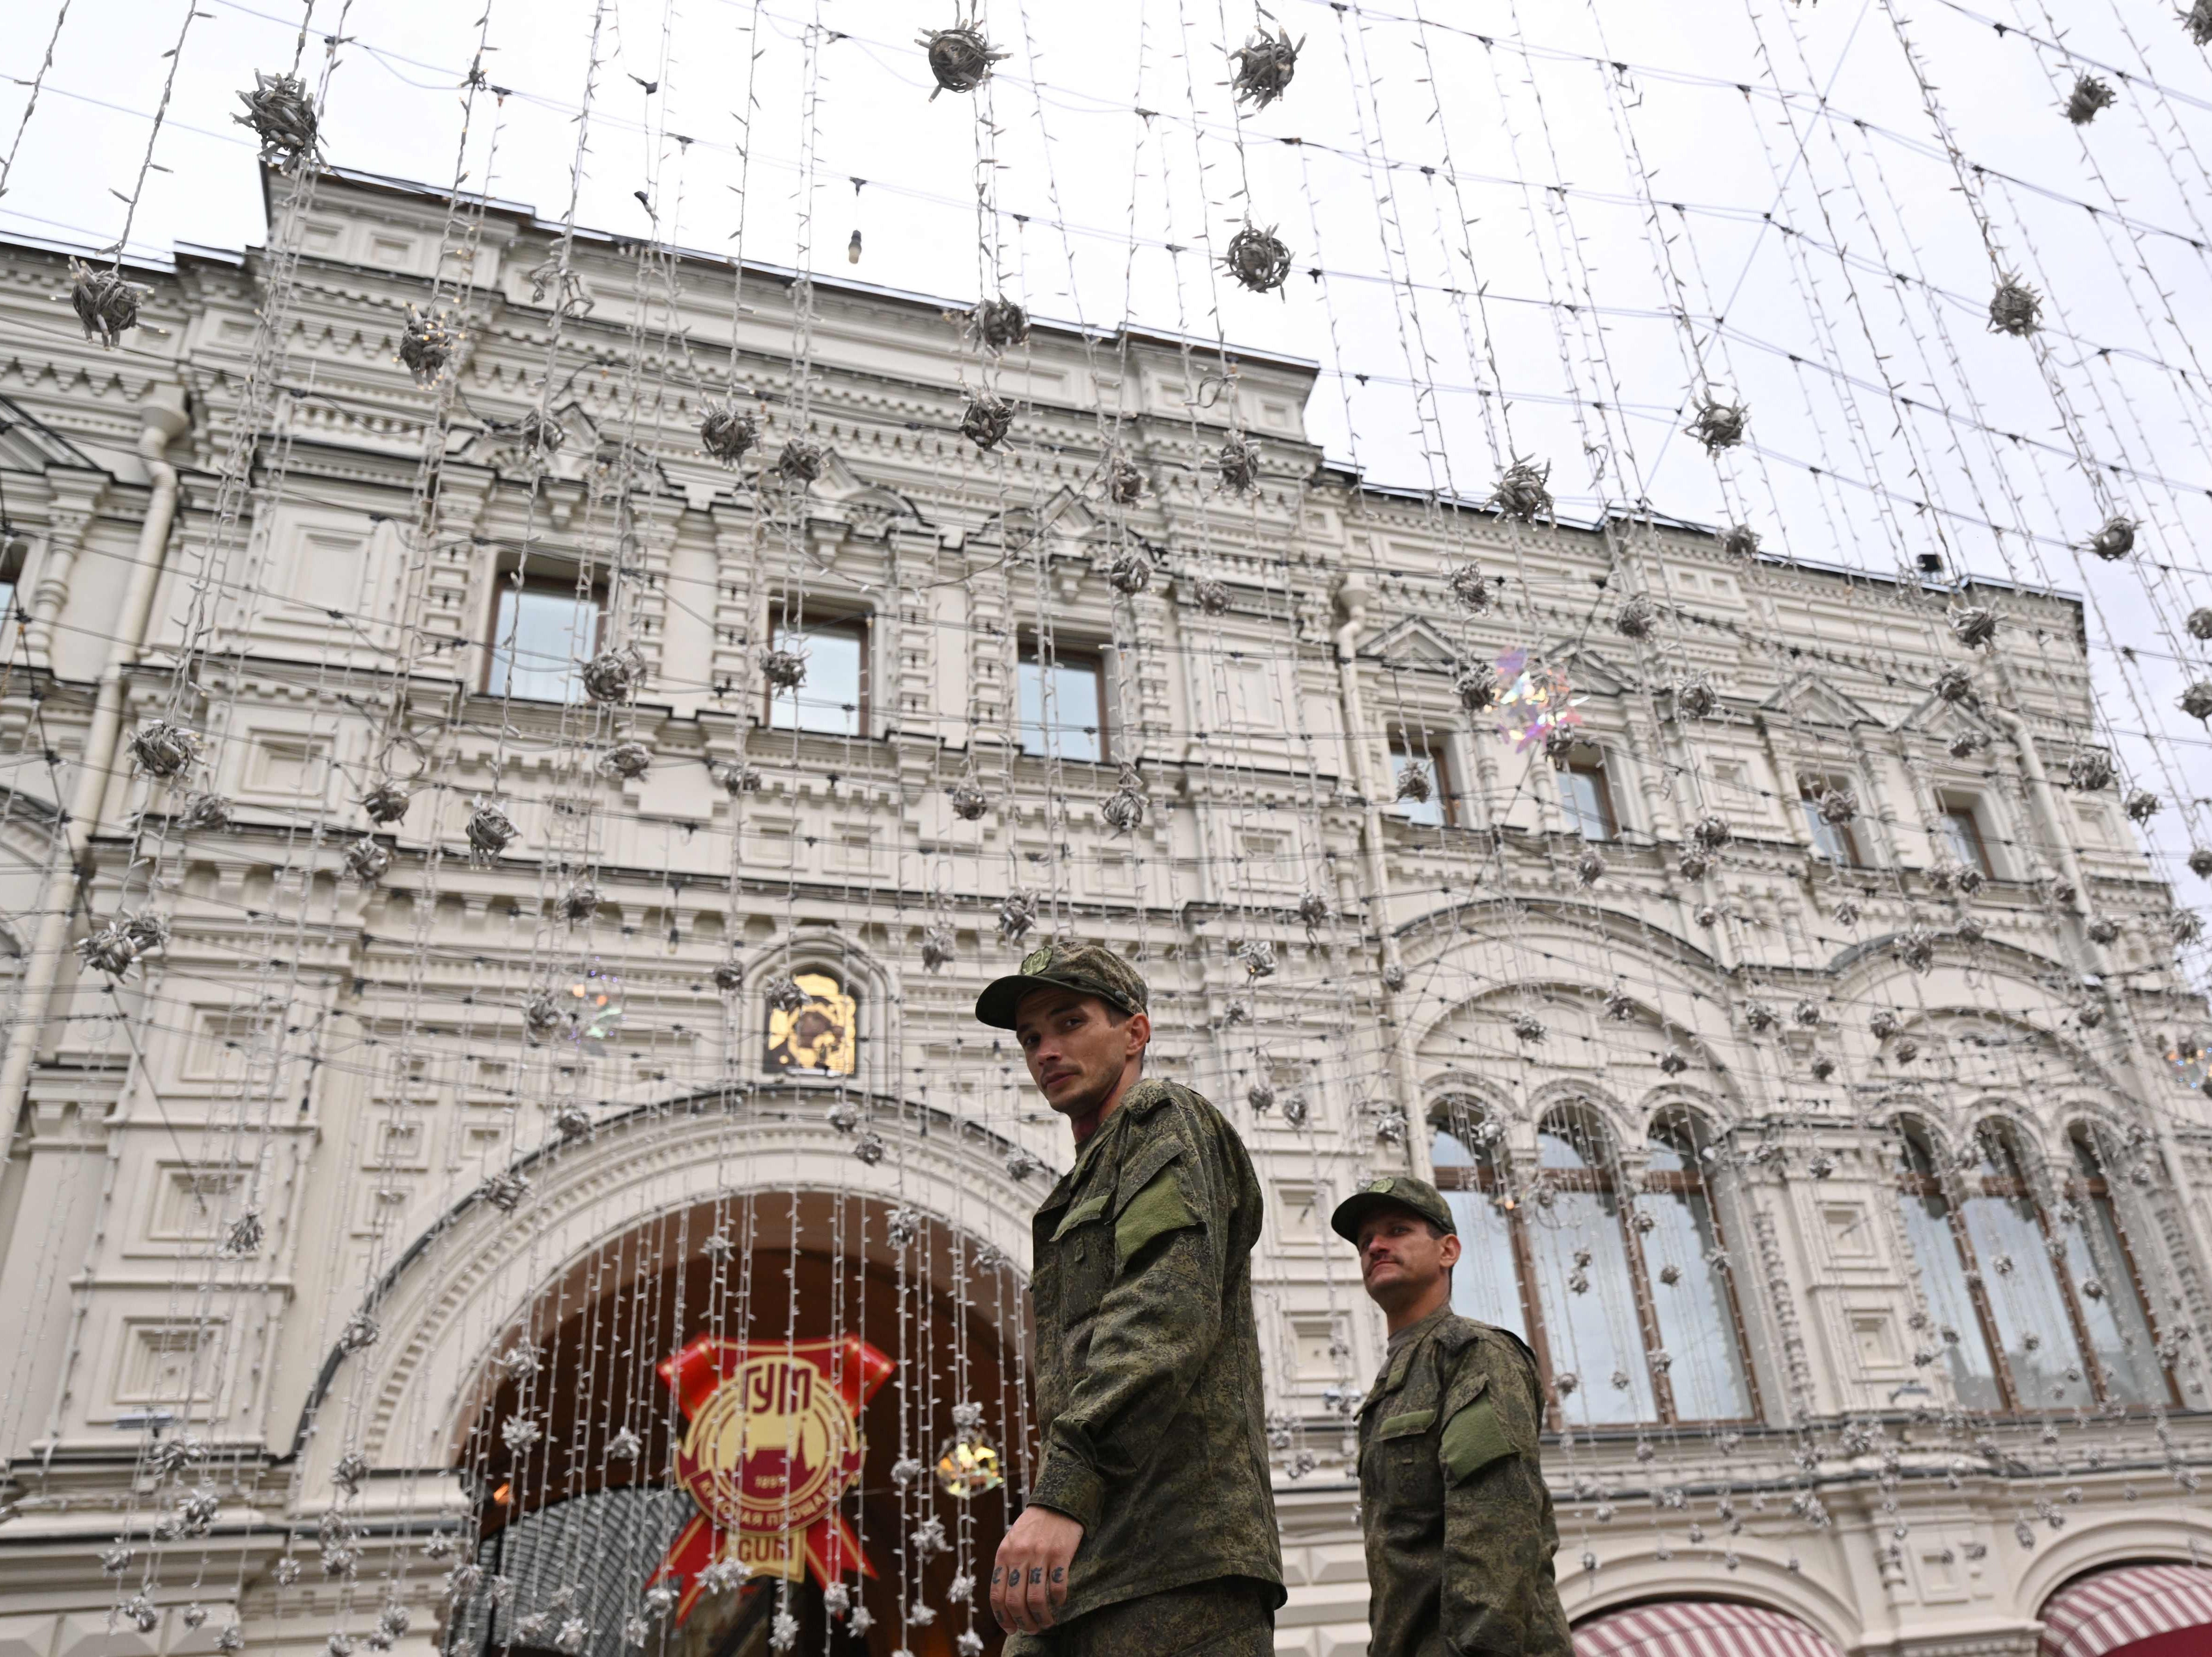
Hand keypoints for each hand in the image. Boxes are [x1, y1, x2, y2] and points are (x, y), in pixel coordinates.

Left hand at [990, 1504, 1083, 1634]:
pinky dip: (1058, 1600)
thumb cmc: (1033, 1527)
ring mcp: (1039, 1555)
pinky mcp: (1060, 1553)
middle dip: (1023, 1622)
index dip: (1002, 1618)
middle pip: (1015, 1602)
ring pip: (1036, 1599)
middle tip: (1032, 1629)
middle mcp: (1019, 1556)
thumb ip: (1006, 1567)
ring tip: (1047, 1622)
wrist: (1056, 1502)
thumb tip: (1004, 1602)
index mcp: (1004, 1555)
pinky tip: (1060, 1601)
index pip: (997, 1595)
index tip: (1011, 1630)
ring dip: (1042, 1617)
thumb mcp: (1011, 1542)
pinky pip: (1057, 1586)